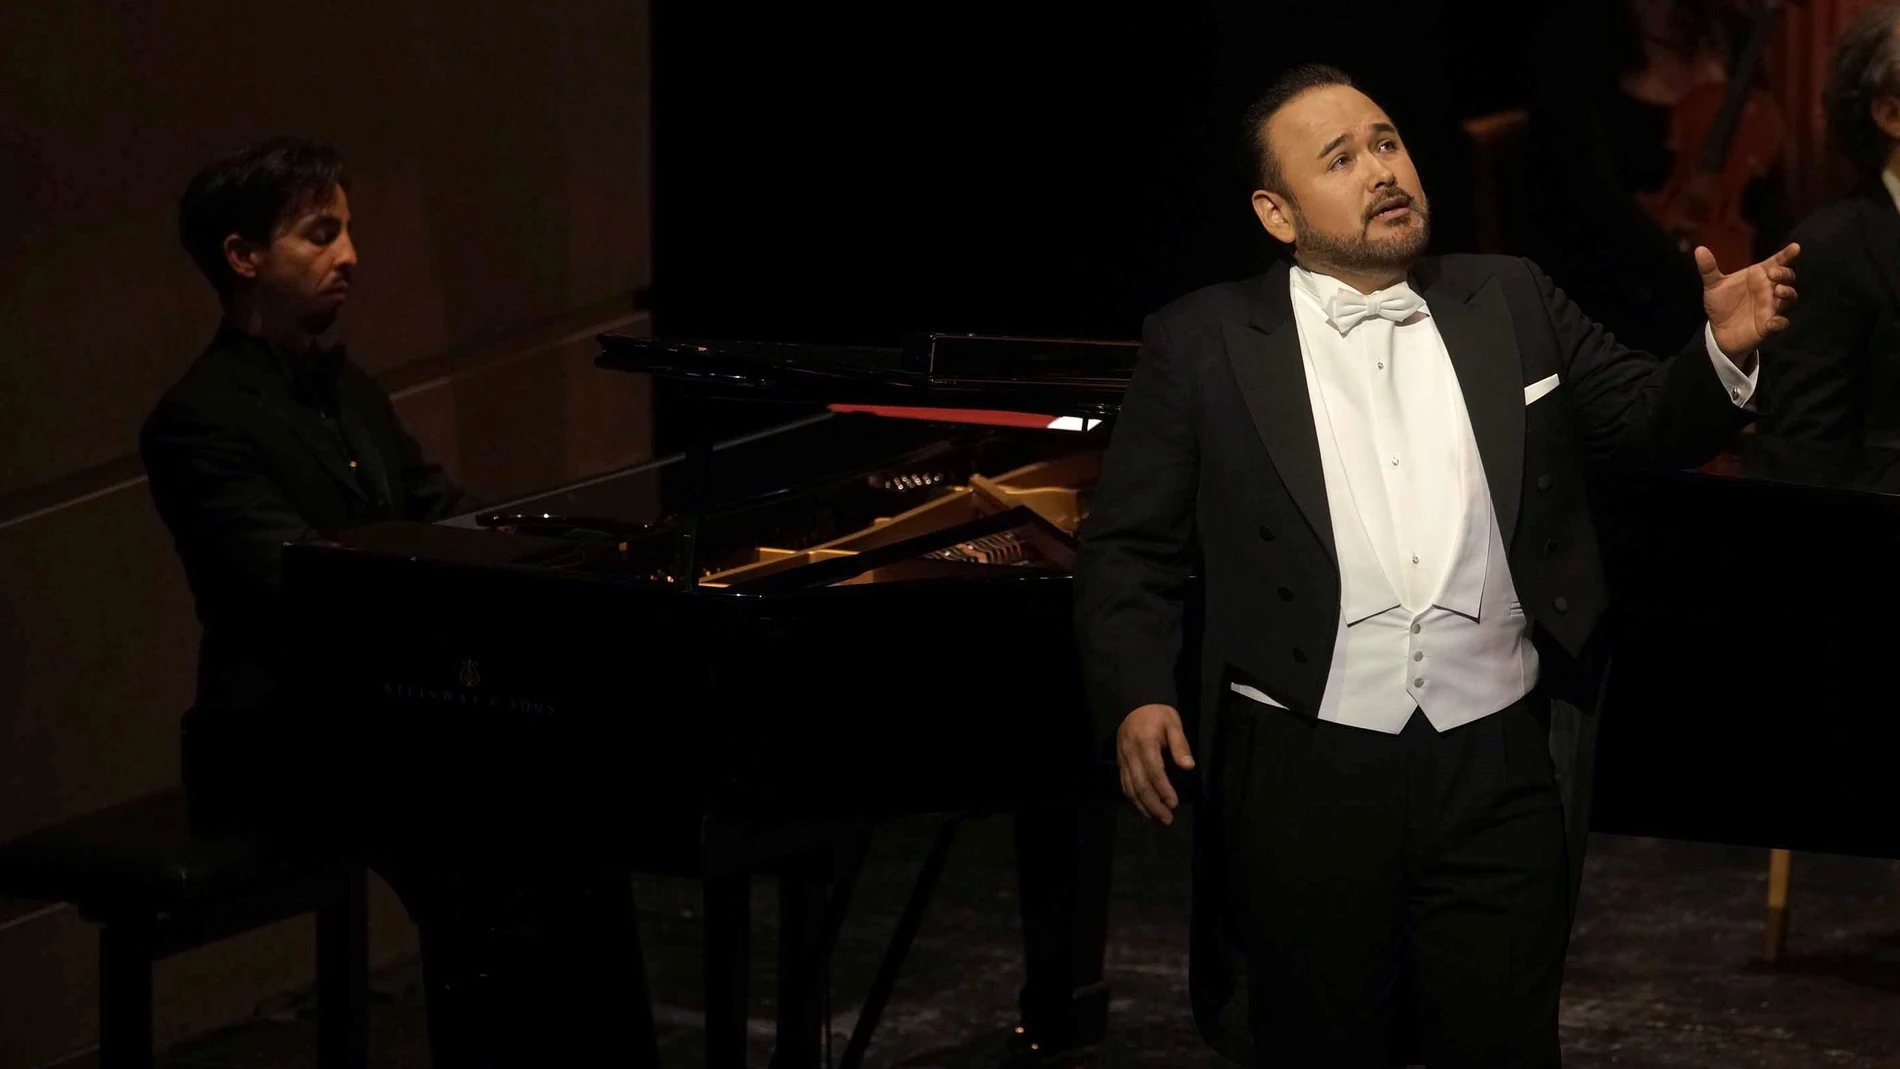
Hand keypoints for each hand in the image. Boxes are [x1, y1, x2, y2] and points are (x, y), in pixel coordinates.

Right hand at [1116, 703, 1194, 824]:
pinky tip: (1143, 809)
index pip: (1154, 771)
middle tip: (1167, 819)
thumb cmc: (1158, 714)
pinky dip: (1133, 799)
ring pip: (1130, 788)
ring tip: (1157, 819)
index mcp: (1145, 742)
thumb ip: (1180, 745)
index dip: (1163, 789)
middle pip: (1140, 784)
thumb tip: (1188, 766)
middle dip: (1154, 804)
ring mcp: (1123, 759)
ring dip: (1143, 806)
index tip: (1174, 803)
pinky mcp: (1121, 763)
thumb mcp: (1173, 723)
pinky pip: (1124, 784)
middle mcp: (1130, 754)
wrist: (1135, 704)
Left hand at [1700, 242, 1799, 358]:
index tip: (1795, 247)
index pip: (1776, 262)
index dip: (1787, 254)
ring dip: (1788, 293)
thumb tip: (1699, 249)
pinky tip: (1771, 322)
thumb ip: (1708, 269)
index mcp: (1758, 276)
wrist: (1718, 330)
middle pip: (1787, 278)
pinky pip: (1780, 323)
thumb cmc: (1721, 303)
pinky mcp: (1768, 325)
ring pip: (1790, 298)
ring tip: (1778, 290)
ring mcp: (1771, 307)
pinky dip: (1779, 322)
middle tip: (1773, 274)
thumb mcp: (1713, 286)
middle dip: (1785, 273)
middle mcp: (1768, 290)